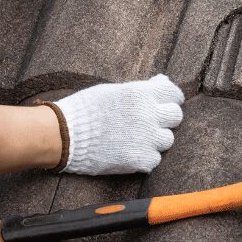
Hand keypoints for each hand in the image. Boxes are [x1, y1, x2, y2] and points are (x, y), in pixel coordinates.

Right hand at [53, 74, 184, 174]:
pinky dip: (145, 157)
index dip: (171, 99)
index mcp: (142, 94)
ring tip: (137, 138)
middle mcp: (148, 115)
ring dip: (156, 139)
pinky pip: (154, 159)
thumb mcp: (114, 90)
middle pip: (175, 116)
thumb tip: (162, 81)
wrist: (65, 134)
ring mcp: (146, 139)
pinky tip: (130, 151)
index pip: (173, 94)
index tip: (166, 103)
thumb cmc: (86, 109)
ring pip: (167, 140)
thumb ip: (140, 89)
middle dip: (165, 118)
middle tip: (152, 122)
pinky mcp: (140, 159)